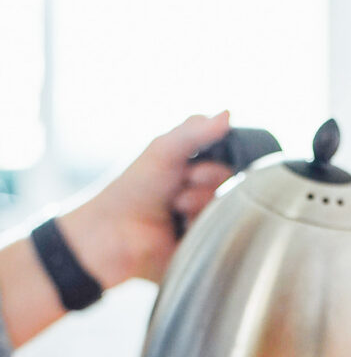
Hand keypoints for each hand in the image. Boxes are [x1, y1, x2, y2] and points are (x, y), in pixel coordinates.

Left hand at [60, 111, 231, 284]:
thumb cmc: (135, 187)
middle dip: (205, 182)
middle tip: (178, 189)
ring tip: (175, 209)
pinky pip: (222, 231)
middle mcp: (200, 190)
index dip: (212, 162)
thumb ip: (195, 131)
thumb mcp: (164, 150)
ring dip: (200, 203)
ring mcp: (202, 218)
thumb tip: (228, 114)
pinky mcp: (203, 243)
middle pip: (228, 181)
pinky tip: (181, 229)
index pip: (225, 158)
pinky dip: (201, 225)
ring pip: (225, 205)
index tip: (189, 168)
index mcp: (192, 167)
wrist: (115, 232)